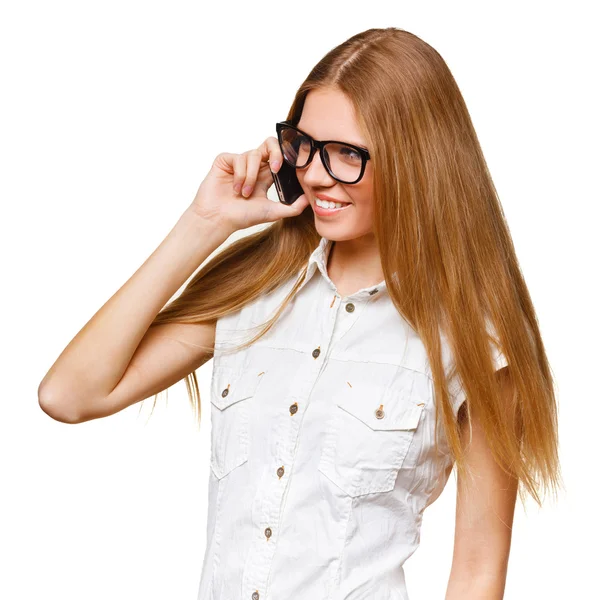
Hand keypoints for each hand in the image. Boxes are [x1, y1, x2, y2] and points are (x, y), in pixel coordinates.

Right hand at [188, 136, 308, 233]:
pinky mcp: (226, 160)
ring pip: (254, 155)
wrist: (218, 219)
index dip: (287, 156)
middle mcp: (254, 166)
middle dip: (276, 152)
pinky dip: (240, 175)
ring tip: (245, 194)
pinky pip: (239, 158)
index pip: (280, 157)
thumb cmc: (241, 217)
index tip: (293, 164)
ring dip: (251, 177)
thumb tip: (309, 200)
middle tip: (276, 168)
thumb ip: (292, 207)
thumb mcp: (272, 212)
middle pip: (270, 144)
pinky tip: (236, 189)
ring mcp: (239, 162)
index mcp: (266, 175)